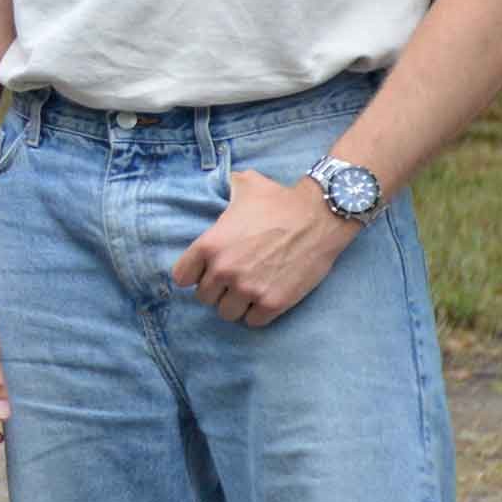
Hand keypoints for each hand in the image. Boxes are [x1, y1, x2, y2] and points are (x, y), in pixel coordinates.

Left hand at [171, 169, 356, 326]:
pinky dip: (257, 314)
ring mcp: (248, 289)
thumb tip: (224, 179)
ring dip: (236, 304)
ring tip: (248, 291)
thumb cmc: (280, 200)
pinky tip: (265, 300)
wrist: (320, 218)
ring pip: (227, 313)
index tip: (205, 272)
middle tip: (233, 280)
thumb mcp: (243, 186)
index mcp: (209, 245)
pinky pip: (253, 322)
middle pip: (204, 297)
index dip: (194, 274)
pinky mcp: (273, 303)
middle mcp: (224, 270)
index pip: (181, 277)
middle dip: (217, 290)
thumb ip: (225, 188)